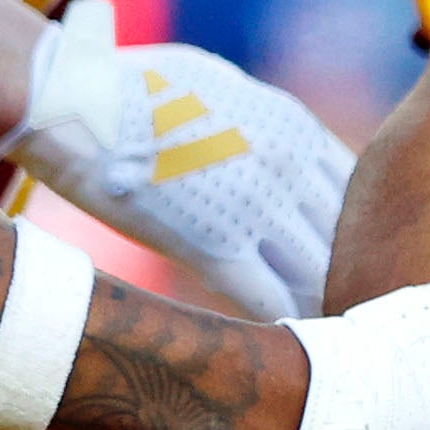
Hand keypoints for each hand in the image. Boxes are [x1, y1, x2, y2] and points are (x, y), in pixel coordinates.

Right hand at [2, 0, 351, 318]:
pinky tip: (286, 346)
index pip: (351, 189)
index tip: (345, 254)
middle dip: (346, 270)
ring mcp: (256, 207)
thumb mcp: (220, 83)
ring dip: (319, 303)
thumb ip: (253, 119)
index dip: (350, 226)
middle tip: (349, 306)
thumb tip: (257, 136)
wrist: (78, 97)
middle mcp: (288, 166)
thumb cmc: (132, 85)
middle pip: (344, 235)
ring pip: (316, 272)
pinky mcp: (213, 245)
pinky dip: (282, 322)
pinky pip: (268, 298)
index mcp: (292, 127)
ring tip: (326, 338)